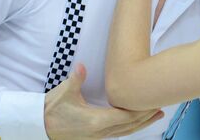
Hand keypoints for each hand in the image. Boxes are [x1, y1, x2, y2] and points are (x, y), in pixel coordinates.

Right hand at [44, 63, 163, 138]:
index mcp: (96, 122)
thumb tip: (82, 67)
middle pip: (129, 126)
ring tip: (156, 114)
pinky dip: (130, 127)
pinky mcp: (94, 137)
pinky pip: (117, 132)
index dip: (140, 110)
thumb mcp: (64, 92)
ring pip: (125, 131)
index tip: (153, 102)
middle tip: (161, 107)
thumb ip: (76, 79)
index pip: (125, 116)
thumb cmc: (51, 109)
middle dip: (146, 117)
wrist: (38, 127)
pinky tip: (135, 121)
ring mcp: (97, 137)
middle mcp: (99, 132)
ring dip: (141, 123)